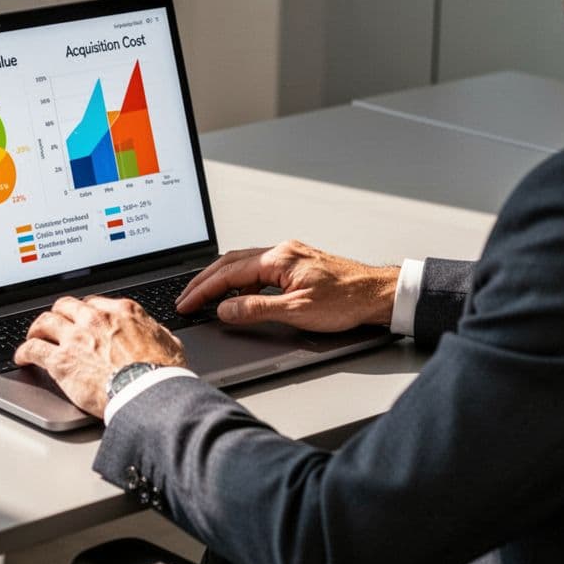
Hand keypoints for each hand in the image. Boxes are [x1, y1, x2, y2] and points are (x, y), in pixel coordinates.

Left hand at [14, 295, 186, 417]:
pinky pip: (33, 349)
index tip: (81, 320)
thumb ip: (157, 333)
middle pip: (66, 307)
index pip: (94, 303)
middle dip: (59, 315)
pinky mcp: (60, 360)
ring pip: (45, 322)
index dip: (85, 312)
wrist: (147, 392)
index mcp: (121, 311)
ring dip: (37, 329)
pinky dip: (24, 352)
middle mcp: (95, 318)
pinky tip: (22, 358)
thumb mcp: (168, 343)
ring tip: (33, 337)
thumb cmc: (161, 373)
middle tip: (55, 324)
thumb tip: (158, 334)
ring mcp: (75, 337)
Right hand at [175, 240, 399, 332]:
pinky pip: (258, 268)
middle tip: (186, 298)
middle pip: (230, 263)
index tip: (187, 302)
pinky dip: (240, 281)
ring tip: (204, 297)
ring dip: (221, 280)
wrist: (377, 294)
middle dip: (204, 281)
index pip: (229, 273)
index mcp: (279, 259)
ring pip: (243, 264)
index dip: (204, 290)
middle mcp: (282, 252)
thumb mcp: (297, 311)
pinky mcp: (296, 264)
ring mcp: (289, 256)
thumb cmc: (346, 300)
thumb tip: (225, 310)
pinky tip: (238, 294)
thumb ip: (256, 310)